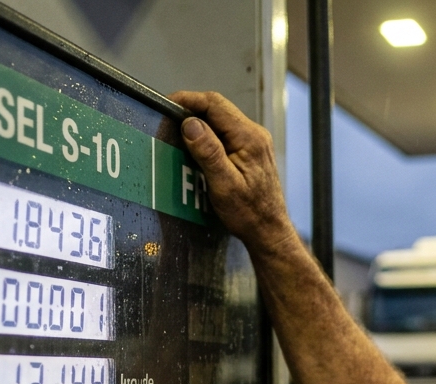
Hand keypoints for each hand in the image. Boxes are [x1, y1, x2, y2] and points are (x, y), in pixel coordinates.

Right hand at [168, 91, 292, 251]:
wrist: (268, 230)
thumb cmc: (249, 213)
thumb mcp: (224, 185)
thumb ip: (208, 152)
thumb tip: (190, 124)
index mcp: (249, 138)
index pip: (215, 104)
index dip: (188, 99)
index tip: (167, 104)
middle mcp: (254, 135)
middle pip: (217, 108)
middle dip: (191, 109)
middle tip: (167, 118)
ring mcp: (254, 142)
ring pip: (220, 120)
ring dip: (198, 123)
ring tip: (176, 131)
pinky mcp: (249, 151)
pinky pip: (224, 134)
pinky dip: (207, 135)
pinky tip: (194, 146)